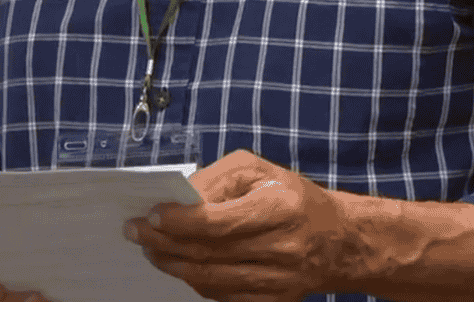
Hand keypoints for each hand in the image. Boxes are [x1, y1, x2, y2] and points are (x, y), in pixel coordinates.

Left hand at [123, 149, 355, 300]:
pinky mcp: (273, 302)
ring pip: (210, 280)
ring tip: (150, 250)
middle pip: (208, 253)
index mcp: (279, 208)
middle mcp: (280, 248)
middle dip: (164, 243)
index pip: (217, 221)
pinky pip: (222, 296)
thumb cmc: (291, 196)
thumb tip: (178, 198)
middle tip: (134, 232)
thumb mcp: (257, 170)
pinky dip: (194, 281)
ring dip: (173, 265)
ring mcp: (277, 281)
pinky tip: (178, 265)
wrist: (338, 240)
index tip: (150, 214)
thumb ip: (216, 179)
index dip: (179, 221)